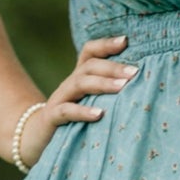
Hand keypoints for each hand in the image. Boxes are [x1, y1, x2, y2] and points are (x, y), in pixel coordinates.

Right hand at [15, 34, 139, 166]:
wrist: (37, 139)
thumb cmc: (74, 122)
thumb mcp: (90, 104)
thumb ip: (108, 94)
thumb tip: (142, 87)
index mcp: (80, 77)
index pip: (90, 52)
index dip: (105, 44)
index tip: (126, 40)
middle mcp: (70, 84)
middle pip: (90, 66)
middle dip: (113, 67)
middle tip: (134, 72)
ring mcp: (60, 99)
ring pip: (80, 84)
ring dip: (102, 84)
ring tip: (122, 88)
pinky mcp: (53, 118)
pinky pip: (67, 111)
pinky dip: (83, 112)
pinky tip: (99, 114)